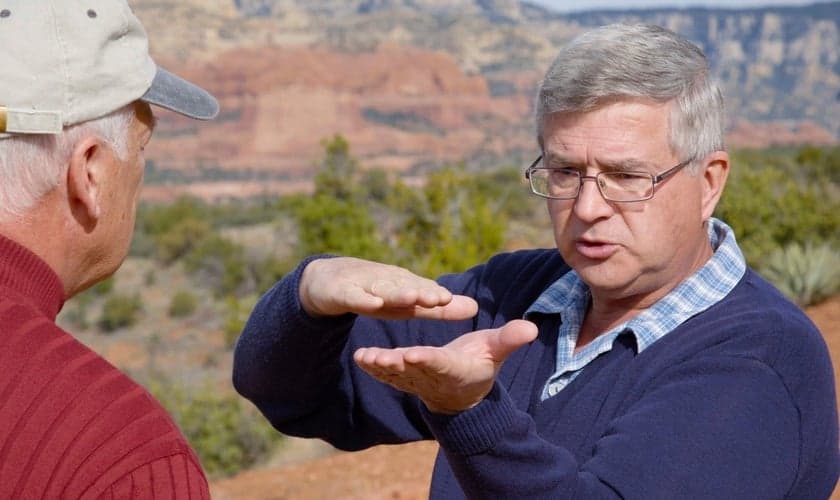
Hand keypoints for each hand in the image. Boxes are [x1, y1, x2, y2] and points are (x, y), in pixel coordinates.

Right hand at [300, 257, 477, 319]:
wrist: (327, 282)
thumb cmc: (375, 294)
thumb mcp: (405, 304)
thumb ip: (437, 308)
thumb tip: (476, 307)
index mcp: (403, 285)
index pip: (424, 291)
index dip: (439, 297)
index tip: (461, 304)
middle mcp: (386, 282)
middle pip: (406, 288)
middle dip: (424, 292)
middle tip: (442, 298)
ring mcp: (363, 285)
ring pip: (382, 290)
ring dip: (398, 293)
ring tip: (414, 298)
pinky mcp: (341, 292)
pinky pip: (353, 296)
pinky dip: (362, 298)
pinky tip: (373, 303)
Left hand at [353, 320, 538, 413]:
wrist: (463, 394)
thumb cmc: (481, 364)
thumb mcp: (496, 352)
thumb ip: (510, 340)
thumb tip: (531, 328)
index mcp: (455, 368)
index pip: (441, 363)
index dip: (428, 360)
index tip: (414, 354)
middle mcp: (433, 376)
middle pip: (414, 370)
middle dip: (397, 364)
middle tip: (382, 358)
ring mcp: (417, 381)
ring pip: (396, 374)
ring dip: (380, 367)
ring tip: (365, 358)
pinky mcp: (404, 380)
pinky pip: (388, 376)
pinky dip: (374, 368)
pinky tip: (360, 357)